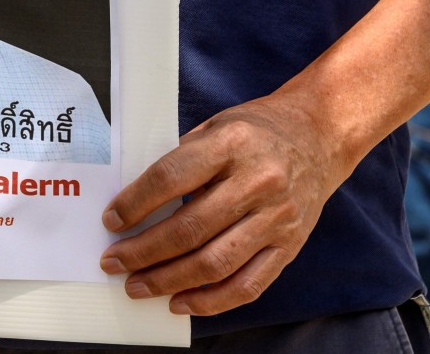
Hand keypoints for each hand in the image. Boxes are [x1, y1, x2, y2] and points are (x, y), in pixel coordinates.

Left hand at [99, 96, 353, 315]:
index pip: (170, 178)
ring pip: (214, 262)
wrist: (318, 135)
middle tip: (112, 262)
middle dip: (142, 251)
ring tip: (137, 286)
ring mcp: (277, 217)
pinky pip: (248, 284)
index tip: (111, 220)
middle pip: (189, 228)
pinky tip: (180, 302)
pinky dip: (210, 300)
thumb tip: (132, 203)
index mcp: (230, 144)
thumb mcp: (214, 127)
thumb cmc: (255, 131)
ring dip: (168, 280)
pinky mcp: (290, 245)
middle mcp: (257, 181)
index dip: (134, 203)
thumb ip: (179, 162)